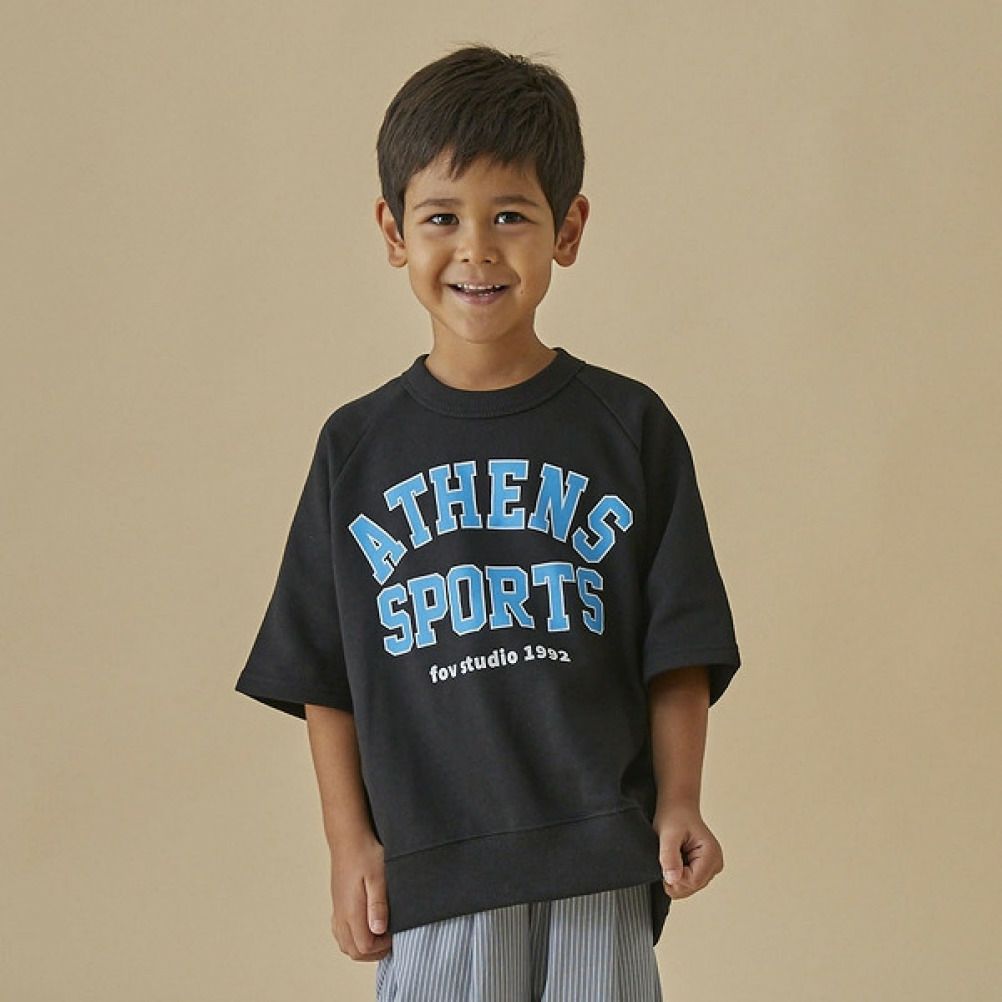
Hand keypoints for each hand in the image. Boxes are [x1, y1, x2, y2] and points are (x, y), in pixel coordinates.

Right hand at [329, 832, 391, 961]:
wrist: (349, 838)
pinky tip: (365, 927)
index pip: (364, 947)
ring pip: (345, 944)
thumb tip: (378, 930)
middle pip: (353, 951)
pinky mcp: (338, 903)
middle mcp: (341, 914)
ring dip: (363, 947)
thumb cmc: (365, 853)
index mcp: (352, 911)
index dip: (382, 947)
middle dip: (373, 952)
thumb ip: (378, 904)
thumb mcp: (379, 877)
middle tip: (390, 939)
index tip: (395, 934)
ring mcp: (338, 909)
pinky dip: (353, 937)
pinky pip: (340, 932)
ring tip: (380, 936)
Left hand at [653, 803, 723, 900]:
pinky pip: (688, 881)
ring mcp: (711, 867)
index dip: (674, 877)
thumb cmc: (674, 816)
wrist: (677, 807)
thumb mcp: (667, 834)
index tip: (665, 860)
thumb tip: (672, 880)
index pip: (692, 882)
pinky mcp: (704, 868)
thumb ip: (669, 857)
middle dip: (674, 876)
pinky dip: (678, 873)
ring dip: (676, 874)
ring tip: (674, 853)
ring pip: (689, 887)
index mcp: (711, 855)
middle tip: (669, 854)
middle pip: (691, 887)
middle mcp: (716, 863)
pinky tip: (677, 858)